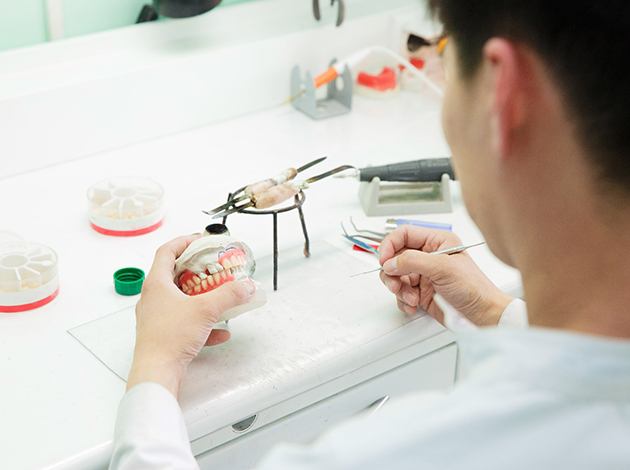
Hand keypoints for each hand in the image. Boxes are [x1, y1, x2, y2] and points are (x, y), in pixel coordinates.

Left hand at [127, 235, 255, 396]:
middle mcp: (153, 298)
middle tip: (214, 268)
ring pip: (181, 300)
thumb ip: (229, 295)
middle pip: (175, 274)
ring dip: (201, 297)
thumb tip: (246, 286)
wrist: (157, 372)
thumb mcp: (206, 310)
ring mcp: (157, 317)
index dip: (184, 242)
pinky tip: (221, 332)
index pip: (167, 251)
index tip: (201, 240)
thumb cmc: (169, 339)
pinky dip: (203, 323)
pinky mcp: (163, 335)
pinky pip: (186, 323)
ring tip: (219, 297)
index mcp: (156, 284)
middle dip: (197, 270)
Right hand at [379, 226, 511, 326]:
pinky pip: (400, 293)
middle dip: (392, 272)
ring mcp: (423, 275)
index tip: (384, 259)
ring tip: (410, 297)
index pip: (404, 235)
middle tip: (395, 283)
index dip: (390, 245)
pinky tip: (414, 305)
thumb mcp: (442, 268)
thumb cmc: (474, 288)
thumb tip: (390, 262)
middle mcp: (428, 257)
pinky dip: (403, 301)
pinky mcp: (420, 292)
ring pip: (395, 277)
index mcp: (436, 242)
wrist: (481, 315)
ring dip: (398, 289)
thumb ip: (412, 261)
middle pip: (395, 257)